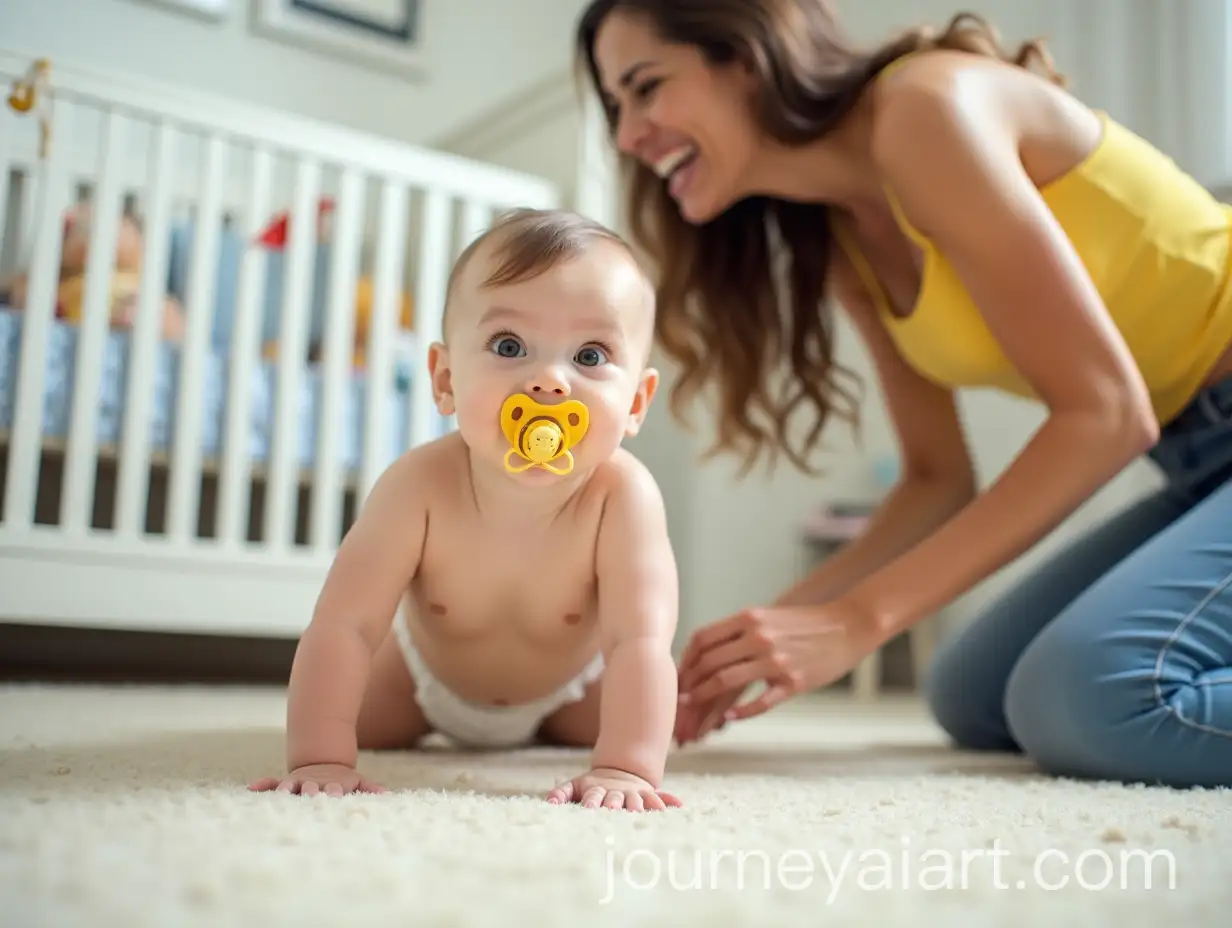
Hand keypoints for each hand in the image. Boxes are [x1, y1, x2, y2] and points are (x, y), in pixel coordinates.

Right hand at [248, 763, 386, 796]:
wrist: (324, 765)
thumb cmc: (343, 781)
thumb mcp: (358, 782)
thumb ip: (370, 788)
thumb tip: (386, 794)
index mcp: (333, 786)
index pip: (335, 789)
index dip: (336, 791)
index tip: (337, 794)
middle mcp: (315, 784)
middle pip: (312, 788)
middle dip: (312, 792)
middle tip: (310, 794)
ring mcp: (299, 783)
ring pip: (291, 785)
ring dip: (286, 789)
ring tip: (280, 794)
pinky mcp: (286, 783)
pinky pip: (272, 782)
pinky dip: (262, 784)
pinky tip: (251, 787)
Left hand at [546, 767, 681, 811]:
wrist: (618, 770)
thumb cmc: (591, 787)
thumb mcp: (574, 786)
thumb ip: (560, 793)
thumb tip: (548, 802)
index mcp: (597, 790)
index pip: (593, 797)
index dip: (591, 803)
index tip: (588, 809)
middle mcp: (616, 792)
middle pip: (615, 799)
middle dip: (614, 806)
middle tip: (613, 811)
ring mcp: (632, 793)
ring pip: (637, 801)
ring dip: (640, 807)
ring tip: (644, 813)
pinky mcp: (646, 795)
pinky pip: (658, 798)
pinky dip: (667, 801)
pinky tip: (678, 806)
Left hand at [676, 600, 881, 737]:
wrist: (847, 626)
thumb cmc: (803, 624)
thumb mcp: (767, 617)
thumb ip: (738, 631)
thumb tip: (705, 651)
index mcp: (749, 618)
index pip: (703, 639)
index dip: (685, 659)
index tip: (677, 674)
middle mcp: (758, 637)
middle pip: (709, 662)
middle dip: (688, 684)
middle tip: (677, 701)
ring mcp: (775, 660)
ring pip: (727, 681)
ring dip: (704, 700)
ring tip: (692, 712)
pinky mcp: (793, 682)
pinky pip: (761, 702)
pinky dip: (741, 712)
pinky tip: (730, 719)